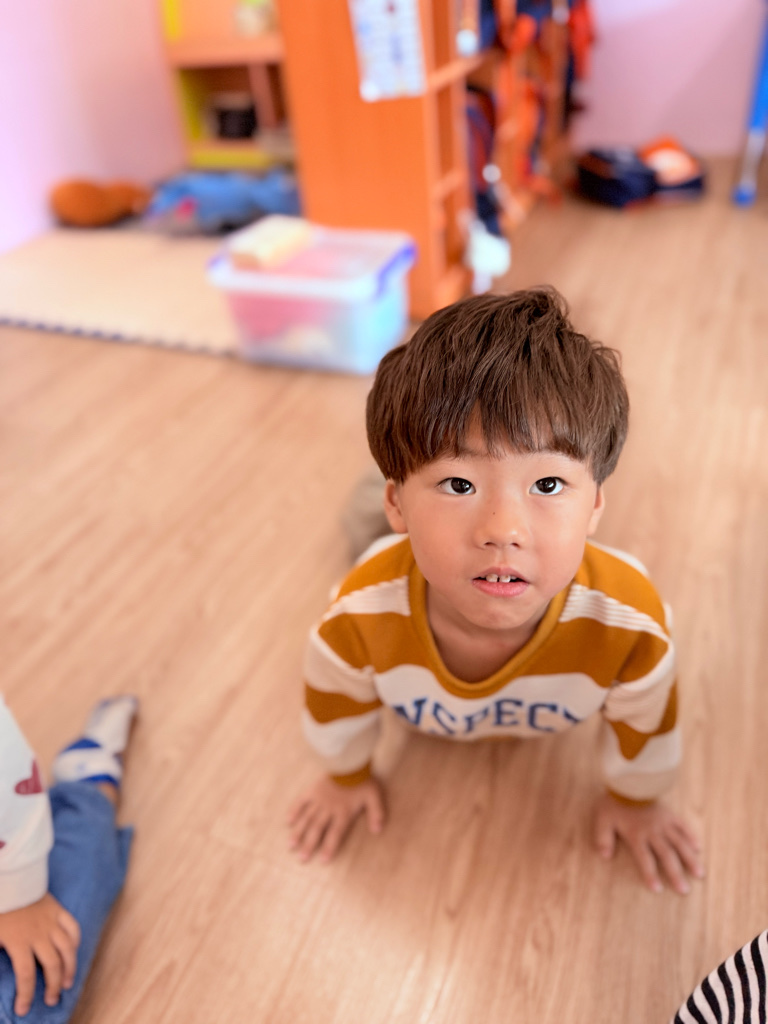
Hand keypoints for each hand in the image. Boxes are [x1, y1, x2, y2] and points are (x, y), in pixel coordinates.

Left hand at [0, 893, 80, 1015]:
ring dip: (69, 968)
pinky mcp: (58, 910)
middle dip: (53, 986)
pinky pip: (72, 928)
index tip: (24, 1009)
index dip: (26, 995)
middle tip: (52, 999)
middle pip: (52, 965)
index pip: (26, 975)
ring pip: (67, 949)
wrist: (10, 877)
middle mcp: (39, 934)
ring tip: (68, 982)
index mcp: (19, 941)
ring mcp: (51, 922)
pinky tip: (74, 951)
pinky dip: (75, 941)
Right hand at [287, 775, 385, 863]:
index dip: (329, 847)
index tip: (322, 861)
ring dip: (299, 832)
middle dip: (309, 845)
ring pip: (307, 818)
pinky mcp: (313, 790)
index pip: (335, 834)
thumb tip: (378, 831)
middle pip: (317, 829)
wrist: (350, 761)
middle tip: (302, 858)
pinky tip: (288, 821)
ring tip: (291, 845)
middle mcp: (328, 809)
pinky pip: (301, 801)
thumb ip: (376, 814)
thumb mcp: (374, 797)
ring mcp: (319, 799)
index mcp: (343, 812)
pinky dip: (294, 810)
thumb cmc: (363, 780)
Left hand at [593, 793, 704, 894]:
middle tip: (684, 890)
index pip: (645, 859)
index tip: (658, 890)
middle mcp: (653, 832)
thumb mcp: (602, 820)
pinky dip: (691, 836)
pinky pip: (683, 826)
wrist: (628, 781)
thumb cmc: (614, 802)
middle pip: (666, 855)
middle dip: (675, 874)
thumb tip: (605, 857)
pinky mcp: (670, 814)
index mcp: (637, 836)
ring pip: (679, 844)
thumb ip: (603, 838)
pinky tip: (698, 848)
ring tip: (699, 874)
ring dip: (689, 859)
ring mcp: (664, 823)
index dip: (650, 875)